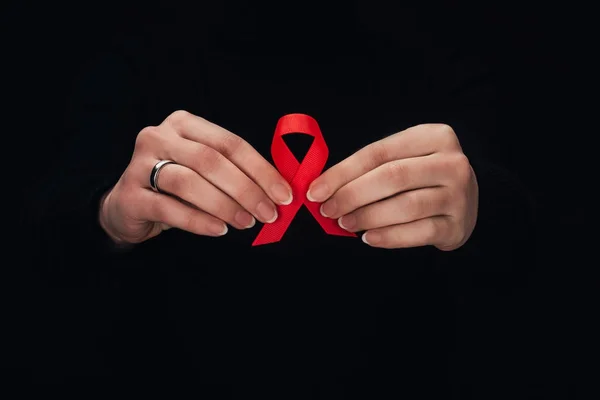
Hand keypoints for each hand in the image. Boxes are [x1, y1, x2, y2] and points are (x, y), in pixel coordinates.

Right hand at [99, 110, 292, 243]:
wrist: (129, 205)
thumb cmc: (176, 186)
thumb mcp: (204, 170)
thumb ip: (234, 172)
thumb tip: (277, 191)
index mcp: (184, 124)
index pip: (230, 143)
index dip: (261, 169)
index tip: (283, 194)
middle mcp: (159, 136)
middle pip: (211, 161)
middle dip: (246, 189)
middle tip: (268, 213)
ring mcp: (140, 164)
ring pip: (189, 182)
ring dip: (224, 205)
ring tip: (246, 222)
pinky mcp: (130, 194)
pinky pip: (169, 208)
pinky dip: (199, 221)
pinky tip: (220, 230)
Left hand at [306, 124, 477, 250]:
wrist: (465, 200)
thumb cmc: (422, 176)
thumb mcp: (403, 158)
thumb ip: (369, 167)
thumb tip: (324, 187)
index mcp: (433, 137)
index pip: (378, 152)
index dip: (343, 172)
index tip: (316, 190)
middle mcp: (451, 163)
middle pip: (392, 177)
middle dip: (352, 195)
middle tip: (328, 210)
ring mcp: (459, 195)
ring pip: (405, 206)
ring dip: (368, 217)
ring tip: (345, 223)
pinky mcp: (458, 225)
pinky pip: (418, 233)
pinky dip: (389, 237)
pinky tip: (368, 238)